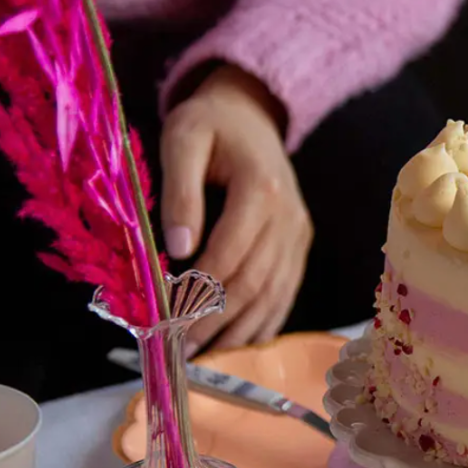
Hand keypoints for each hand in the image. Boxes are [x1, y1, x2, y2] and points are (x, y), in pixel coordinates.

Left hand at [161, 65, 312, 352]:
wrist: (252, 112)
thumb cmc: (210, 123)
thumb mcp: (183, 138)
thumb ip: (179, 192)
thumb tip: (177, 248)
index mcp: (261, 189)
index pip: (230, 253)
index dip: (200, 290)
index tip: (168, 317)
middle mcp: (288, 216)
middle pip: (254, 281)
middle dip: (216, 319)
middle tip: (181, 346)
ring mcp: (298, 233)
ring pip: (274, 294)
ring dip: (240, 330)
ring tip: (206, 354)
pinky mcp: (299, 243)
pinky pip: (286, 291)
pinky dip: (264, 321)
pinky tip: (241, 342)